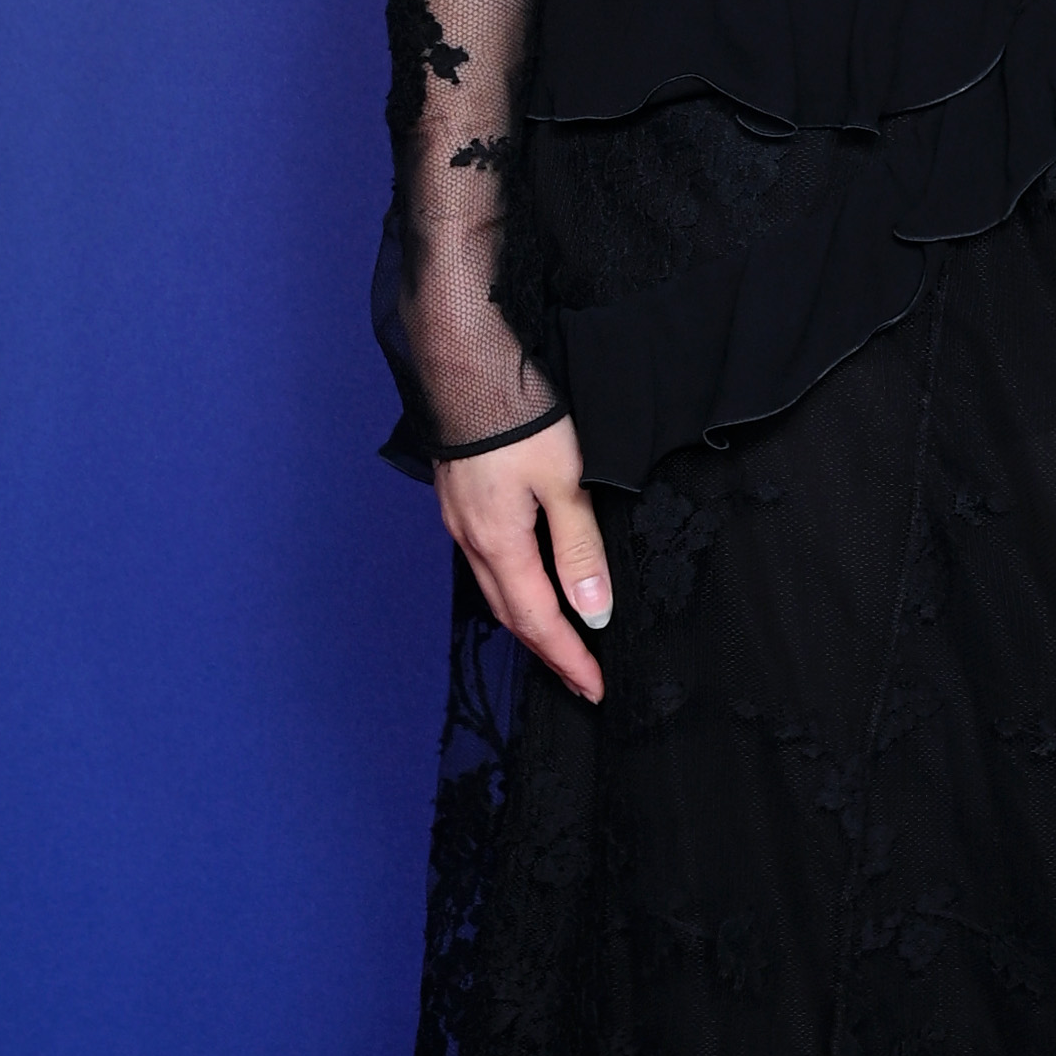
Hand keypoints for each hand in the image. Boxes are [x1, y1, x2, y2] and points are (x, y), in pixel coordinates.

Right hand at [437, 420, 613, 702]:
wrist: (467, 366)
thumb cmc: (517, 417)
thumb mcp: (565, 481)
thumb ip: (579, 548)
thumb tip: (593, 612)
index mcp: (499, 543)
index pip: (537, 621)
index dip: (567, 658)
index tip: (594, 688)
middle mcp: (472, 541)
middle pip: (511, 615)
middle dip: (547, 651)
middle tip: (581, 678)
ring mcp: (461, 522)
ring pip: (495, 591)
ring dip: (528, 623)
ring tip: (559, 643)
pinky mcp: (460, 502)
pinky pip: (487, 563)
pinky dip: (512, 589)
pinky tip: (527, 585)